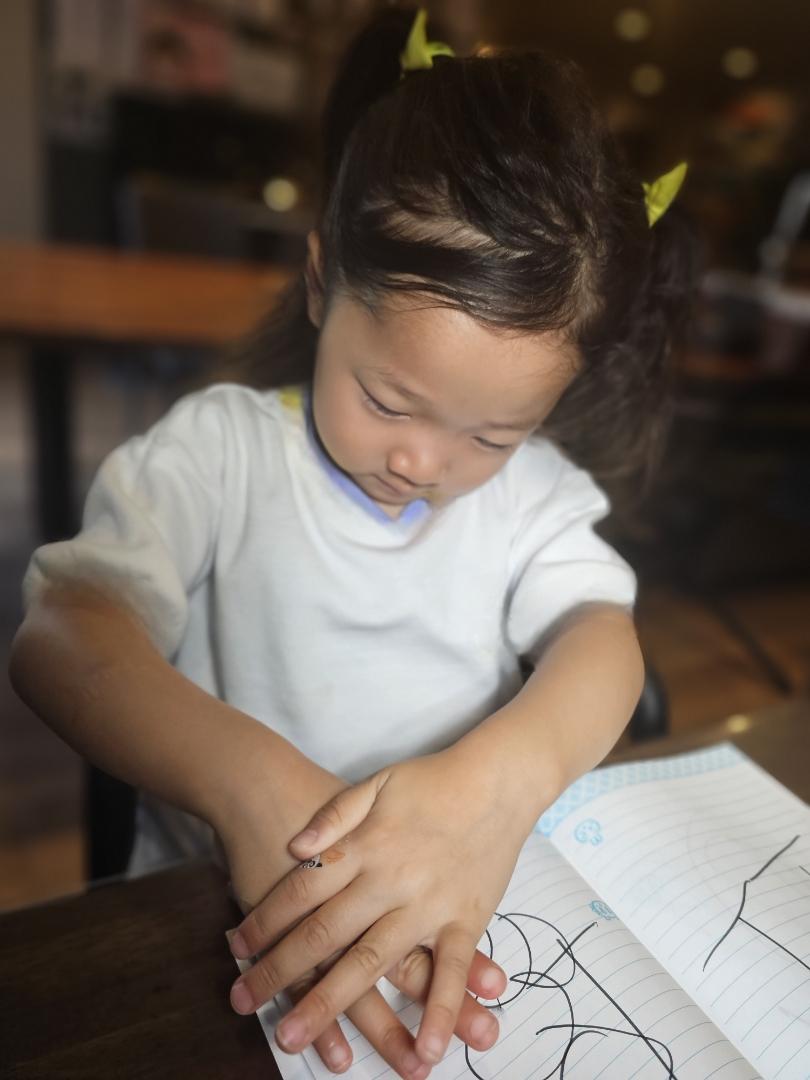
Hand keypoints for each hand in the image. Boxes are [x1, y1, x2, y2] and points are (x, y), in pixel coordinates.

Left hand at [227, 748, 526, 1067]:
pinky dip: (439, 1013)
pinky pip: (450, 973)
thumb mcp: (376, 782)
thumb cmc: (433, 780)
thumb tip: (295, 847)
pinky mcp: (465, 919)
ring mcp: (428, 904)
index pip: (302, 890)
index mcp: (365, 845)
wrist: (498, 779)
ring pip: (371, 962)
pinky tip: (423, 1052)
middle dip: (280, 971)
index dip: (265, 919)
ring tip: (296, 1037)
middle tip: (243, 1003)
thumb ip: (334, 814)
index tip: (236, 947)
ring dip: (331, 1003)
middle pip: (324, 933)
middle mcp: (390, 880)